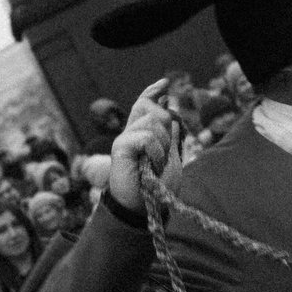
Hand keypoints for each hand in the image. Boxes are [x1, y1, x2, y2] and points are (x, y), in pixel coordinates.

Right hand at [107, 79, 183, 210]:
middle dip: (167, 129)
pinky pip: (147, 137)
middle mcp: (131, 133)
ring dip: (163, 145)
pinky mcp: (120, 146)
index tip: (164, 84)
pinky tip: (151, 165)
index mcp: (142, 134)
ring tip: (156, 164)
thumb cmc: (157, 187)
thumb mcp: (171, 157)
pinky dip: (156, 152)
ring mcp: (125, 138)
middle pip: (153, 109)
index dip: (152, 92)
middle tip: (162, 155)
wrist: (144, 207)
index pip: (144, 105)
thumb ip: (170, 135)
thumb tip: (169, 107)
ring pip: (154, 121)